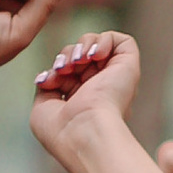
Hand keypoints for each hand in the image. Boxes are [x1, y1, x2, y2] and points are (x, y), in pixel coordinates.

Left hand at [29, 28, 141, 163]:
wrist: (85, 132)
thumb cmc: (63, 131)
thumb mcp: (42, 108)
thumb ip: (47, 88)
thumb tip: (51, 74)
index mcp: (83, 102)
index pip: (69, 70)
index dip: (56, 68)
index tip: (46, 81)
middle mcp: (101, 90)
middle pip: (81, 54)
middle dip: (66, 55)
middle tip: (63, 69)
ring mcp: (115, 78)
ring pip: (98, 45)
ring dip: (81, 46)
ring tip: (78, 62)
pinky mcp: (129, 67)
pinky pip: (121, 41)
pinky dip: (103, 40)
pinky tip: (94, 55)